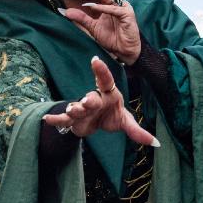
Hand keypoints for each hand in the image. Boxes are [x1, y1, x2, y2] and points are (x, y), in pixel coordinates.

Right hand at [41, 56, 158, 146]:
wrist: (95, 124)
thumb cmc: (112, 116)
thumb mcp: (125, 122)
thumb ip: (137, 132)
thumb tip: (156, 143)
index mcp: (108, 94)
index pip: (106, 80)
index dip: (102, 71)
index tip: (95, 60)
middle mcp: (94, 98)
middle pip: (91, 97)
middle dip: (89, 100)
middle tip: (88, 101)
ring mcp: (82, 108)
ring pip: (77, 107)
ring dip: (74, 109)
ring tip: (72, 110)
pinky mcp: (73, 119)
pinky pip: (63, 118)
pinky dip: (56, 119)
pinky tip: (47, 119)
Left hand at [61, 0, 141, 64]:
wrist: (124, 51)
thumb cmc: (112, 38)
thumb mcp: (93, 27)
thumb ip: (82, 18)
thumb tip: (66, 11)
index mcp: (110, 4)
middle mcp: (118, 3)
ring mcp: (123, 8)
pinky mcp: (127, 15)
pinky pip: (113, 10)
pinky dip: (103, 8)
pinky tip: (93, 6)